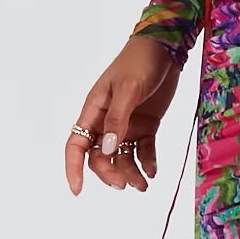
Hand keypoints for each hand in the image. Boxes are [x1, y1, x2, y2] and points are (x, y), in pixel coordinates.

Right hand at [67, 35, 179, 195]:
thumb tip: (106, 150)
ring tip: (144, 185)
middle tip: (126, 184)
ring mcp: (127, 124)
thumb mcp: (128, 89)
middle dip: (110, 173)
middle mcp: (107, 121)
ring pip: (122, 157)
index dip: (73, 168)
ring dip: (130, 172)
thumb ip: (117, 120)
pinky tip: (153, 171)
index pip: (76, 145)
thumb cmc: (140, 62)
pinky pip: (143, 149)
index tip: (77, 190)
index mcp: (94, 110)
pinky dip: (147, 162)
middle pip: (100, 156)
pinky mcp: (146, 124)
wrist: (165, 48)